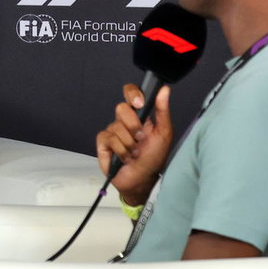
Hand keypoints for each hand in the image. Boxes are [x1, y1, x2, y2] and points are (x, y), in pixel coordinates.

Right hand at [95, 83, 173, 205]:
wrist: (143, 179)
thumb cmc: (154, 157)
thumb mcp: (164, 133)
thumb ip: (162, 111)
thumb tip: (164, 89)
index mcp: (139, 115)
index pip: (130, 93)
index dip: (132, 94)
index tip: (140, 103)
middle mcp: (123, 121)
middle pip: (121, 108)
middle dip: (134, 126)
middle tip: (141, 139)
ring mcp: (112, 131)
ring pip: (117, 127)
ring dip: (130, 144)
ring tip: (135, 153)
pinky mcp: (103, 143)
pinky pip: (109, 139)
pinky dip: (121, 151)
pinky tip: (125, 157)